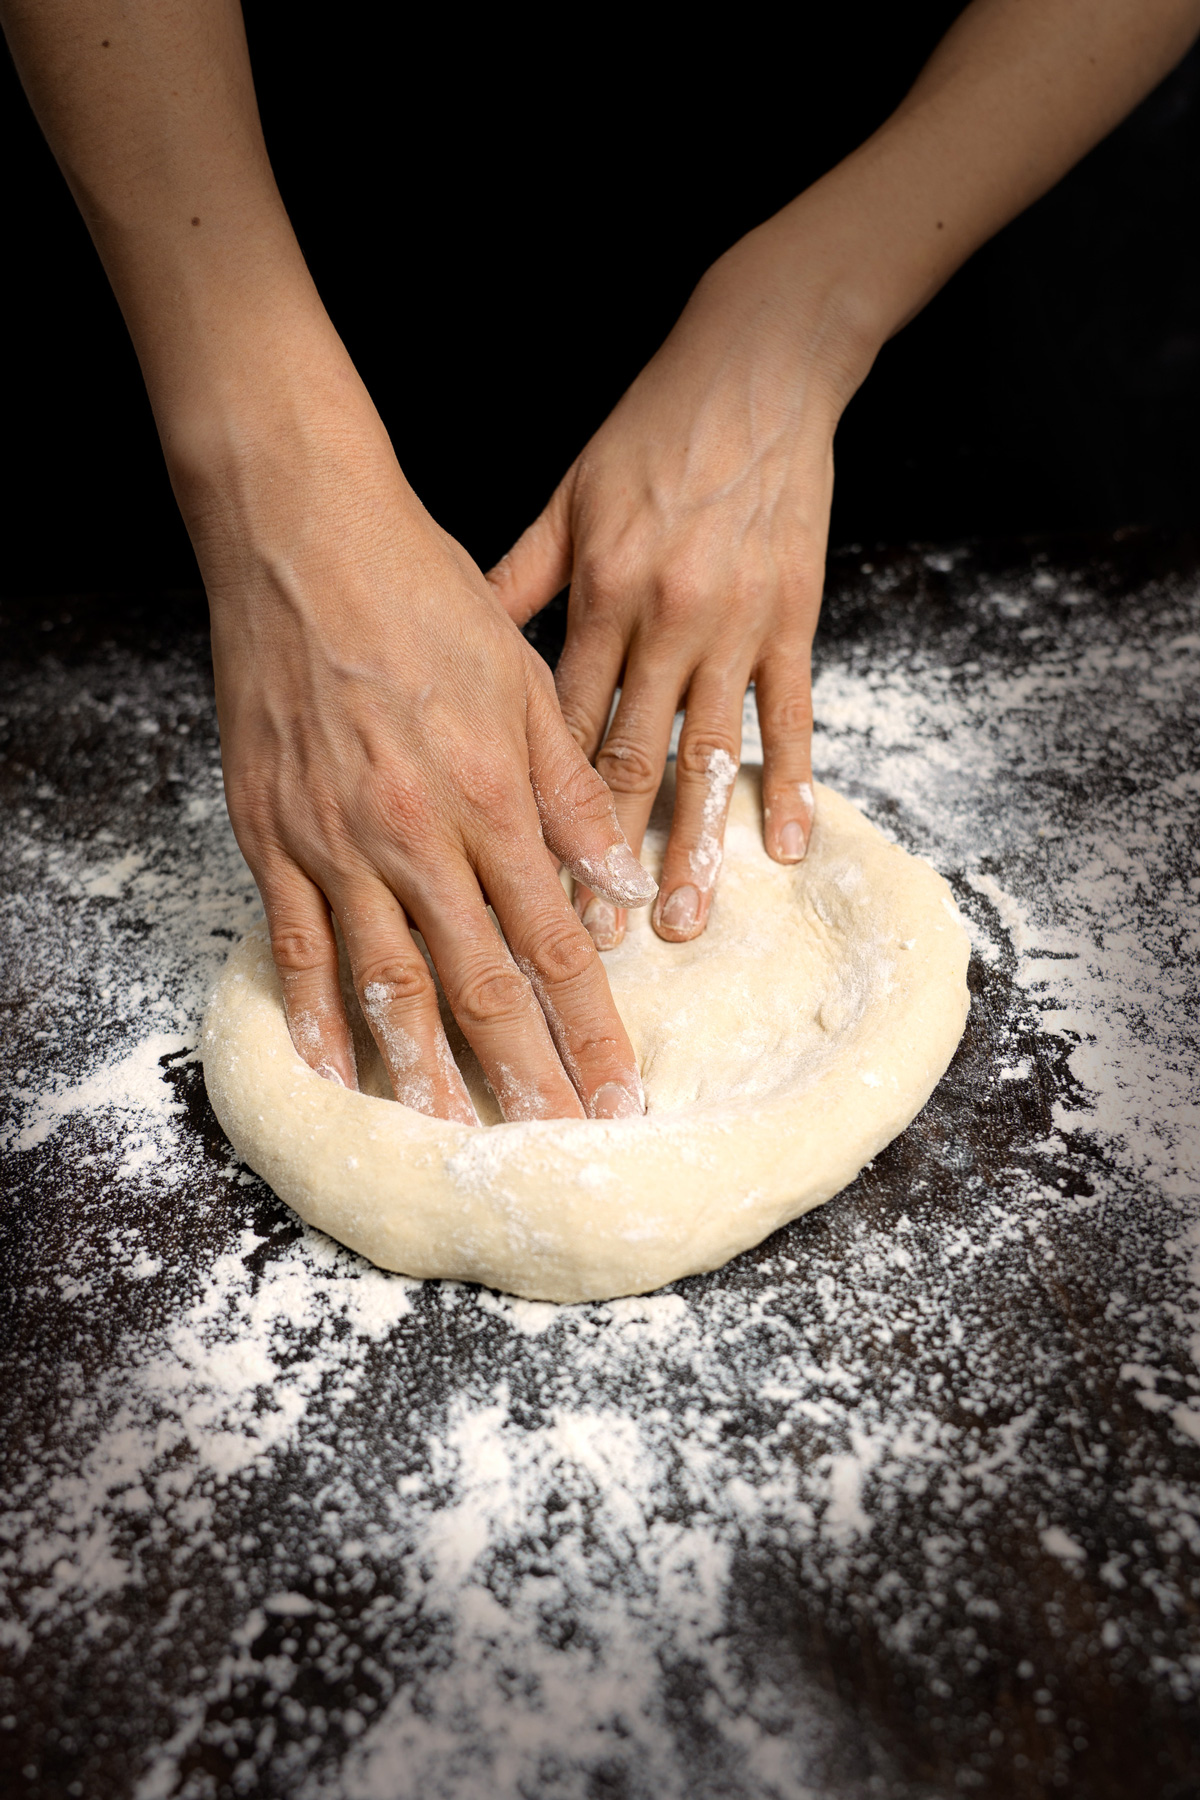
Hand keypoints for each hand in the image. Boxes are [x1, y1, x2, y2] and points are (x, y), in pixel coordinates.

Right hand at [189, 376, 655, 1123]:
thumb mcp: (524, 682)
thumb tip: (623, 886)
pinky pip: (296, 944)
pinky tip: (332, 1068)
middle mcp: (416, 836)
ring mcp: (335, 843)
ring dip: (421, 1070)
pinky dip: (314, 1012)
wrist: (302, 542)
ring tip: (448, 1137)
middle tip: (553, 1142)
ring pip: (386, 982)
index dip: (590, 1025)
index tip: (617, 1092)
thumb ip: (573, 793)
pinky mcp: (271, 836)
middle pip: (480, 982)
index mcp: (492, 799)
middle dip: (523, 1073)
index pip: (555, 942)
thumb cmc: (422, 599)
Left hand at [488, 223, 865, 947]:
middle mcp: (660, 621)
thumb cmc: (650, 434)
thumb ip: (518, 581)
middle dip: (605, 858)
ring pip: (708, 752)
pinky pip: (791, 713)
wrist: (755, 366)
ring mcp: (732, 624)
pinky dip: (790, 780)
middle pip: (626, 760)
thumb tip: (462, 646)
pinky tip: (787, 847)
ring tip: (685, 922)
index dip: (538, 811)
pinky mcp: (791, 616)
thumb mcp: (568, 500)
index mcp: (596, 596)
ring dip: (695, 842)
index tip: (519, 884)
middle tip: (590, 945)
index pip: (559, 727)